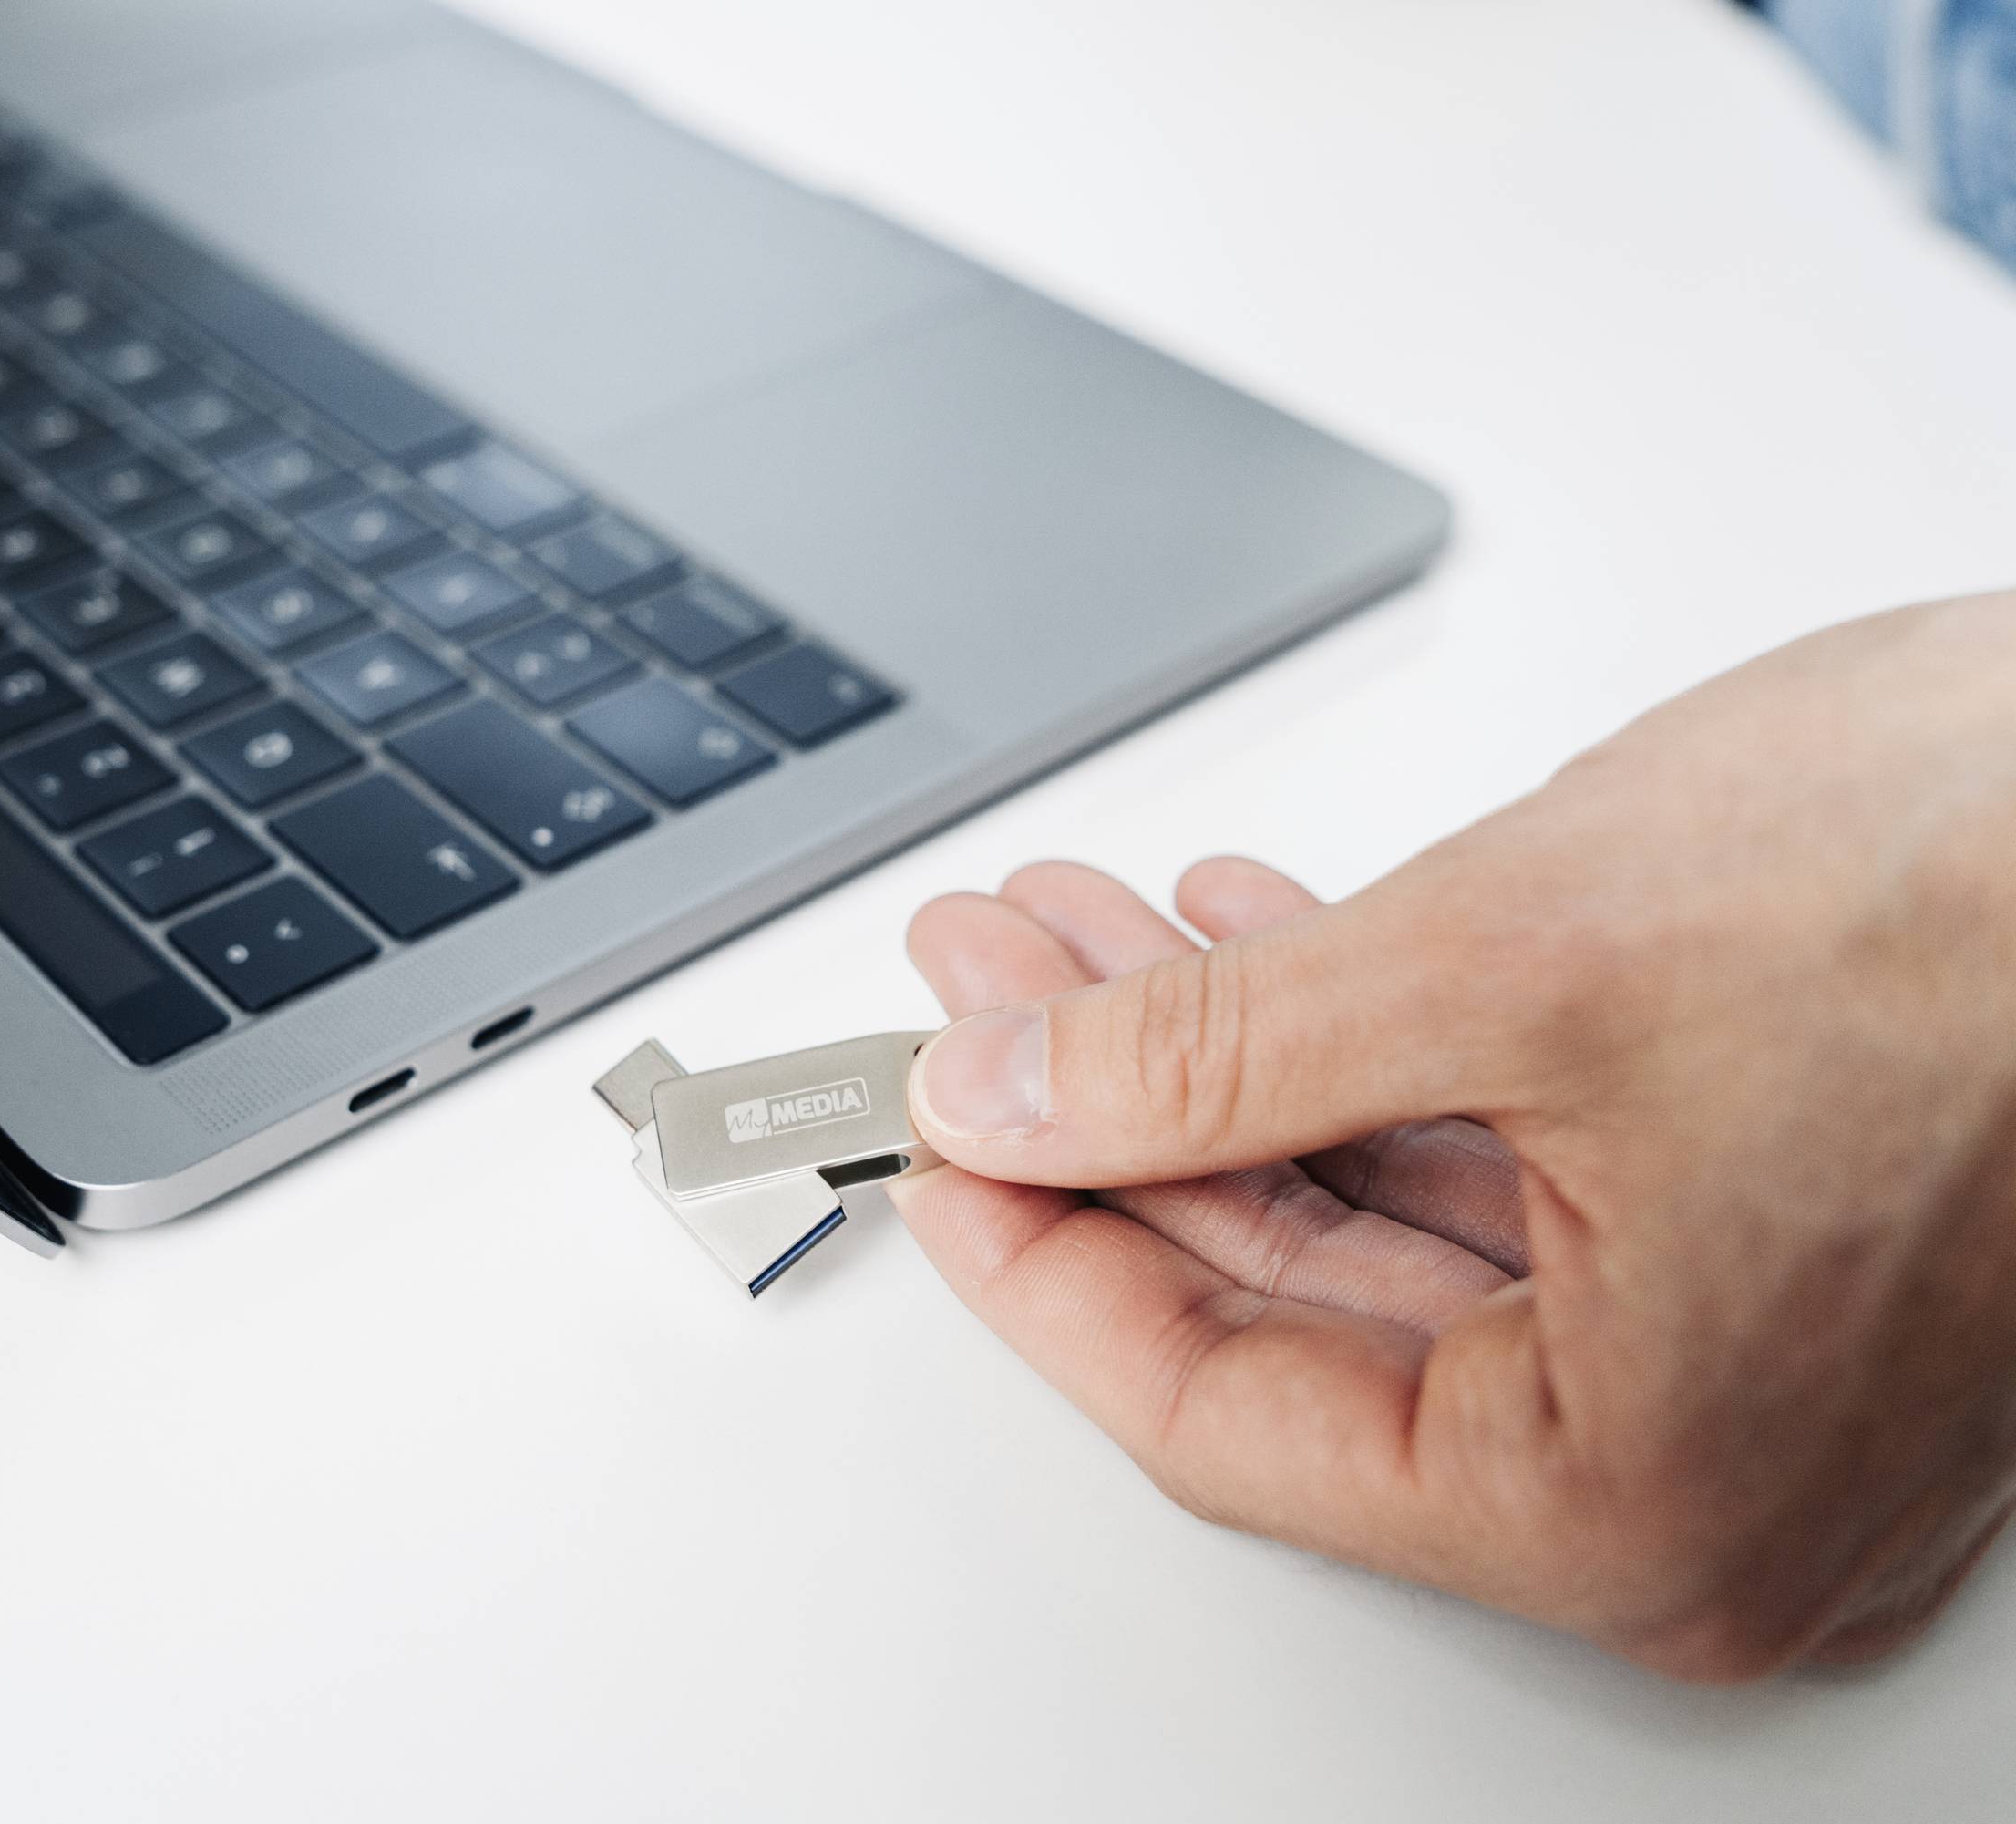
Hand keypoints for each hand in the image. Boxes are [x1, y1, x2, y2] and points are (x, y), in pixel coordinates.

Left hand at [893, 593, 2015, 1679]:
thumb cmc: (1988, 892)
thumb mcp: (1506, 958)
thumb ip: (1218, 1053)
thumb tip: (1023, 1093)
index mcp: (1634, 1495)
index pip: (1225, 1417)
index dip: (1044, 1263)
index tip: (933, 1144)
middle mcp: (1692, 1475)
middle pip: (1293, 1313)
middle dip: (1117, 1121)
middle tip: (985, 999)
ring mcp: (1732, 1358)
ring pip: (1380, 1224)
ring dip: (1220, 1069)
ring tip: (1079, 947)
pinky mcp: (1757, 1235)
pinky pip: (1491, 1176)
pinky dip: (1352, 1056)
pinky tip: (1242, 955)